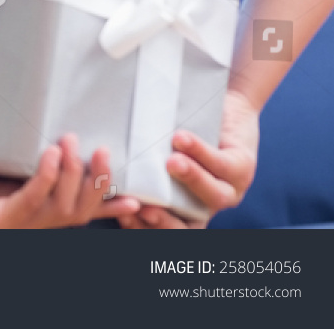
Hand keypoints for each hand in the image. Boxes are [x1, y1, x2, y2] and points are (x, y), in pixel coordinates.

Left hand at [0, 130, 140, 227]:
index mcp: (33, 211)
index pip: (79, 210)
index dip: (107, 204)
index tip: (136, 195)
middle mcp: (33, 222)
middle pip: (82, 210)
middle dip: (99, 182)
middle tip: (105, 150)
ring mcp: (21, 223)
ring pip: (66, 207)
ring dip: (76, 175)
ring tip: (74, 142)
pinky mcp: (4, 220)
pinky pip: (33, 199)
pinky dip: (46, 177)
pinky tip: (52, 154)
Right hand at [118, 89, 259, 228]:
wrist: (226, 104)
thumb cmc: (183, 126)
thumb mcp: (158, 148)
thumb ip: (138, 161)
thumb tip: (91, 156)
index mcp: (184, 207)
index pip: (162, 230)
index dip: (141, 228)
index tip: (118, 212)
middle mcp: (206, 204)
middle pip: (189, 227)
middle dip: (166, 220)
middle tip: (143, 205)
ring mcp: (229, 188)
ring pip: (212, 196)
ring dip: (190, 180)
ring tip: (170, 162)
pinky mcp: (242, 166)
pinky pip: (222, 164)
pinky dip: (201, 152)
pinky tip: (182, 138)